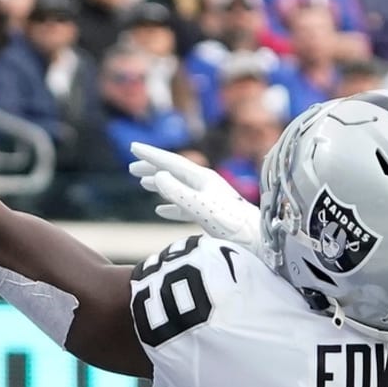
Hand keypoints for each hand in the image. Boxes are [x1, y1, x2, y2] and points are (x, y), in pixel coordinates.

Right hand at [128, 142, 263, 254]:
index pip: (171, 162)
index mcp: (201, 178)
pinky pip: (183, 206)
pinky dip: (169, 205)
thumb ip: (177, 192)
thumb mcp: (198, 206)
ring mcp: (208, 198)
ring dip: (159, 184)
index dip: (151, 155)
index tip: (133, 146)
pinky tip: (160, 211)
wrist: (255, 240)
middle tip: (132, 165)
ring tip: (142, 183)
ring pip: (177, 187)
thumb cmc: (229, 223)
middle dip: (152, 167)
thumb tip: (157, 175)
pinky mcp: (209, 214)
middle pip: (174, 171)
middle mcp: (204, 184)